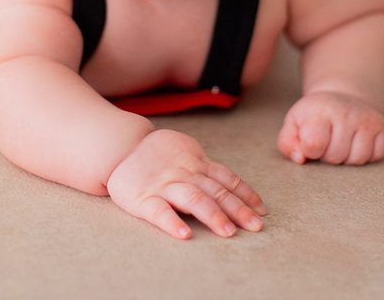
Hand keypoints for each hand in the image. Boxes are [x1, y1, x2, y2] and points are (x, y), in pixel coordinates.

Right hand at [106, 129, 266, 239]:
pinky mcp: (143, 198)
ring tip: (228, 232)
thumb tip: (236, 188)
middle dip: (238, 209)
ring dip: (213, 215)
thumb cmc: (159, 155)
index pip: (227, 178)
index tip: (262, 210)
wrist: (121, 147)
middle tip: (255, 226)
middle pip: (216, 191)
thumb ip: (207, 168)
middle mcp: (185, 174)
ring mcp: (164, 185)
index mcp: (197, 164)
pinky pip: (159, 211)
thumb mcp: (187, 153)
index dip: (246, 194)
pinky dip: (172, 222)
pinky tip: (185, 235)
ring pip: (193, 198)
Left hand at [277, 90, 383, 164]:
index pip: (313, 144)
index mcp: (319, 111)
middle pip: (336, 157)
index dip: (310, 151)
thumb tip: (300, 159)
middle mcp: (345, 113)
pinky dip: (367, 155)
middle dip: (328, 156)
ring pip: (358, 159)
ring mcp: (366, 119)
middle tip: (327, 141)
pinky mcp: (382, 126)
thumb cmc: (314, 116)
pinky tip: (357, 142)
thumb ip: (287, 143)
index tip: (310, 143)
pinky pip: (377, 156)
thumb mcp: (293, 123)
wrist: (342, 96)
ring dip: (347, 158)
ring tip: (341, 143)